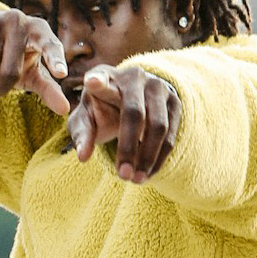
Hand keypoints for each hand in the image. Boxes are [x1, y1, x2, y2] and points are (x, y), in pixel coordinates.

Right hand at [0, 9, 69, 116]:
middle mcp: (17, 20)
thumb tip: (65, 110)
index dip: (55, 60)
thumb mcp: (33, 72)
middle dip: (1, 86)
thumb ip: (49, 90)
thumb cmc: (14, 56)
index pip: (50, 46)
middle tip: (0, 76)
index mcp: (39, 30)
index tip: (61, 74)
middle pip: (9, 74)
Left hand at [68, 66, 181, 182]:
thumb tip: (83, 156)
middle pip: (134, 112)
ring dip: (147, 157)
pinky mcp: (174, 103)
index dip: (98, 82)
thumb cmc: (102, 110)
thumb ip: (82, 135)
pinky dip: (159, 158)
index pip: (102, 79)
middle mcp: (135, 77)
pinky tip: (147, 174)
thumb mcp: (86, 119)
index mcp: (106, 77)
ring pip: (158, 126)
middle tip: (123, 176)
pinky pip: (170, 135)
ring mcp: (158, 88)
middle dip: (128, 147)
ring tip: (135, 180)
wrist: (135, 98)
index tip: (91, 83)